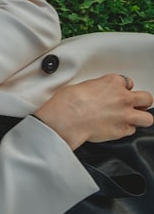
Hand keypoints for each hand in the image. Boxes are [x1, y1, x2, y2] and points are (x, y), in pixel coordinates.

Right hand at [34, 74, 153, 149]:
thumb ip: (95, 89)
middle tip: (134, 105)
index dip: (123, 89)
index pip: (127, 82)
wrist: (67, 118)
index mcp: (112, 82)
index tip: (119, 92)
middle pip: (146, 98)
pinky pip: (132, 131)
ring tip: (133, 119)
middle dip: (141, 102)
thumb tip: (93, 94)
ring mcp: (125, 115)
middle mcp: (123, 98)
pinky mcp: (122, 130)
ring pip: (147, 118)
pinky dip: (126, 130)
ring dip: (141, 118)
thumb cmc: (68, 102)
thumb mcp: (81, 86)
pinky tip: (117, 128)